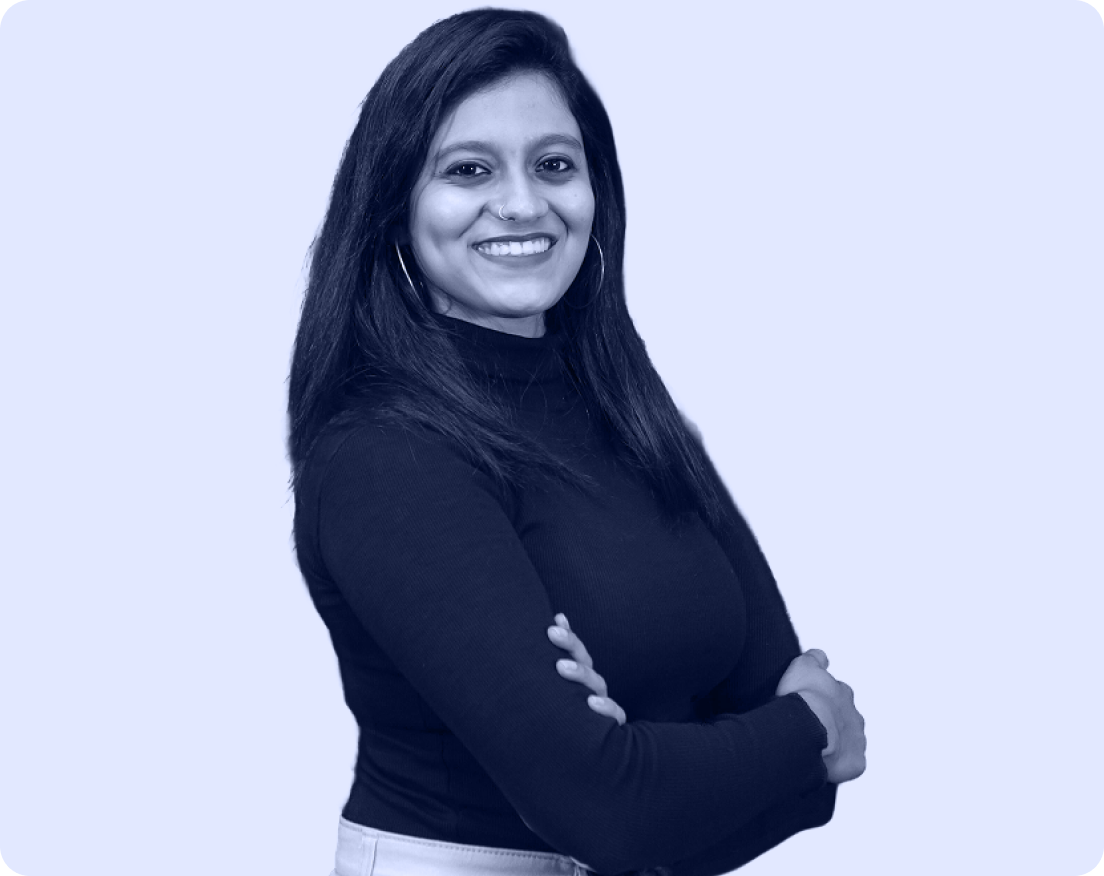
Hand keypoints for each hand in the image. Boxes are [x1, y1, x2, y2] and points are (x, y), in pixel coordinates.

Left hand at [547, 613, 626, 724]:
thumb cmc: (567, 720)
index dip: (567, 634)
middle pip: (583, 660)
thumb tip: (536, 640)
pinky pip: (613, 714)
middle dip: (569, 644)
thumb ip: (546, 671)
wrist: (590, 758)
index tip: (556, 619)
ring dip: (580, 673)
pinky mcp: (613, 725)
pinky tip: (592, 702)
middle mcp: (592, 686)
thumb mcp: (556, 697)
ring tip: (561, 667)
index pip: (575, 650)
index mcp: (580, 677)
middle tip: (552, 633)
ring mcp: (603, 703)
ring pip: (596, 683)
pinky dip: (605, 707)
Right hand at [775, 649, 865, 783]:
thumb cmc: (802, 698)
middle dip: (834, 720)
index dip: (823, 697)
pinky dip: (839, 764)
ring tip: (816, 747)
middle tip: (812, 725)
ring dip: (838, 743)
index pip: (838, 692)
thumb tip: (820, 655)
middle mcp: (854, 714)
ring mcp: (857, 739)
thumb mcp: (803, 667)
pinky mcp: (856, 761)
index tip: (812, 701)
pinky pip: (850, 763)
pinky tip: (822, 764)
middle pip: (846, 717)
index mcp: (842, 692)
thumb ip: (814, 659)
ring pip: (850, 741)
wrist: (807, 728)